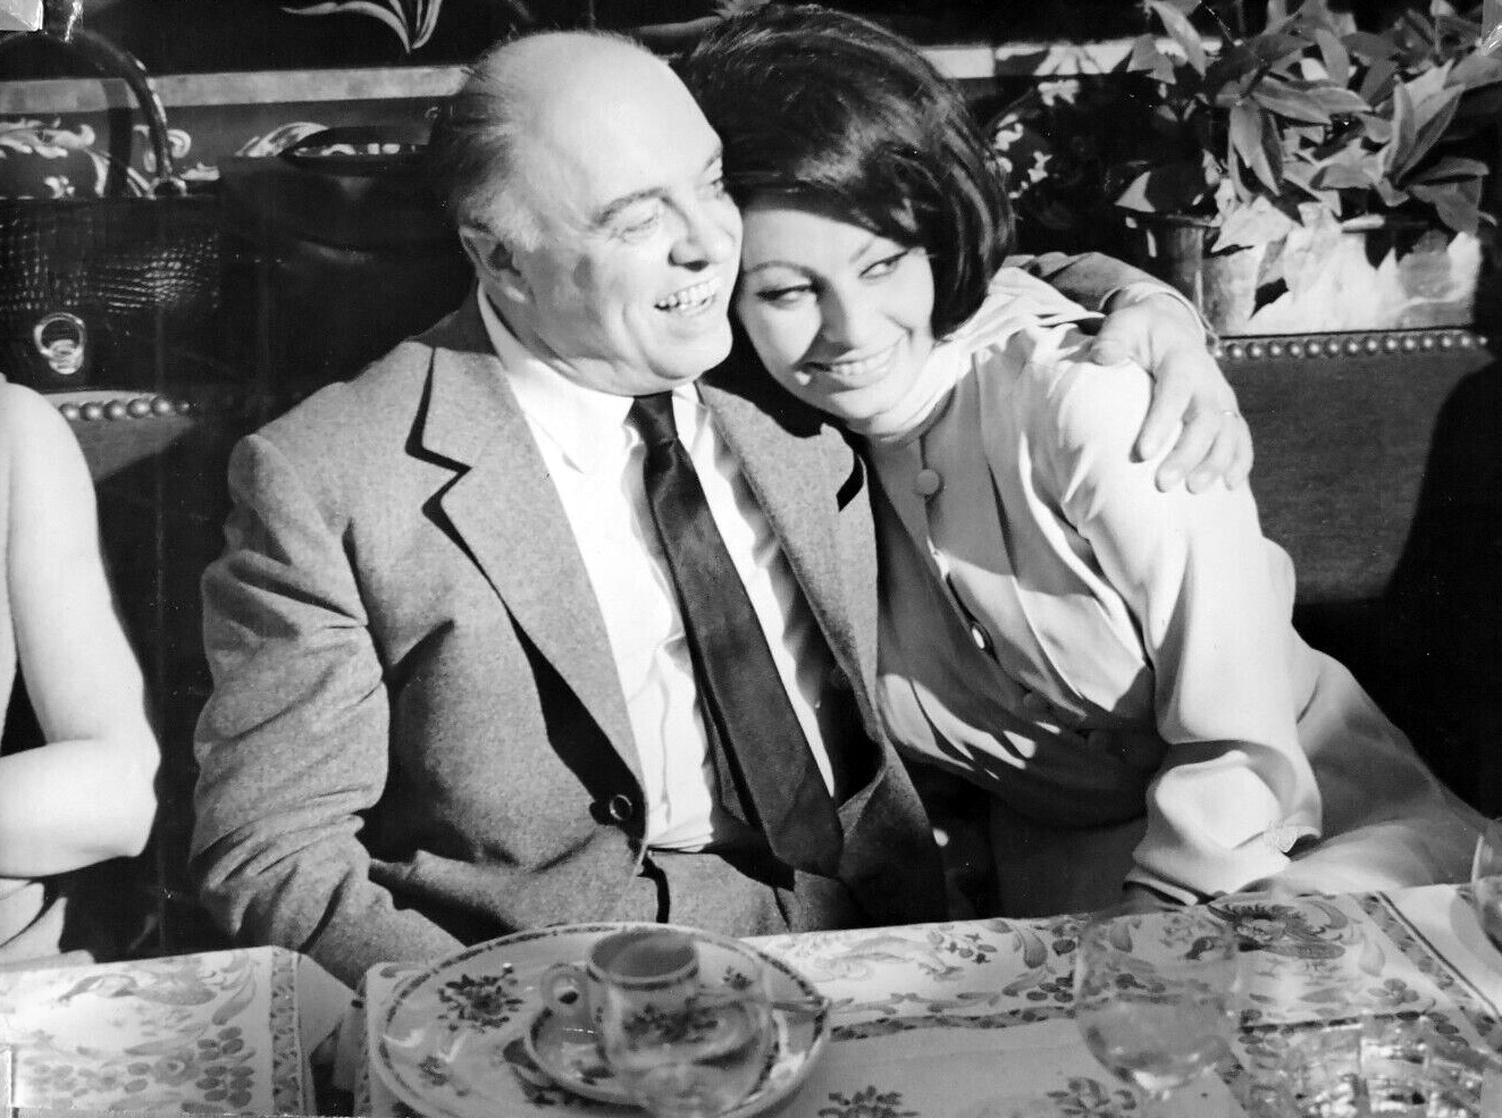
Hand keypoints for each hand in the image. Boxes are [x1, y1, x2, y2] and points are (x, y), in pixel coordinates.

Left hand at [1089, 292, 1252, 492]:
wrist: (1171, 326)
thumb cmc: (1140, 331)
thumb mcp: (1124, 325)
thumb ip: (1113, 339)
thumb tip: (1102, 356)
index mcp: (1181, 359)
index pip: (1175, 392)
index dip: (1162, 422)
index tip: (1142, 453)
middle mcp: (1207, 380)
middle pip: (1206, 420)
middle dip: (1187, 454)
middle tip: (1163, 484)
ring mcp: (1221, 397)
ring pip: (1228, 433)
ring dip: (1215, 463)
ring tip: (1194, 489)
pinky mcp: (1227, 411)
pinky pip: (1241, 437)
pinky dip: (1240, 461)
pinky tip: (1230, 486)